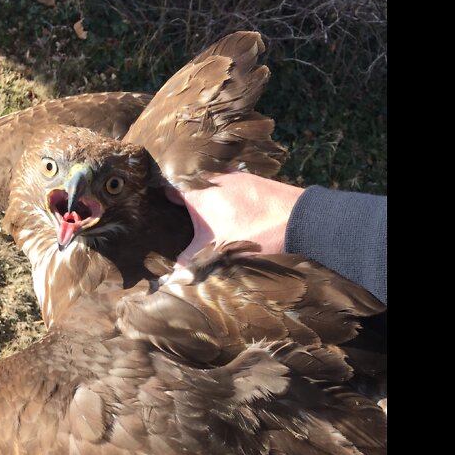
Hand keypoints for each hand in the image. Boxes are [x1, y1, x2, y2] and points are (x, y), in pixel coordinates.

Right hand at [166, 171, 304, 264]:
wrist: (297, 219)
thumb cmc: (253, 233)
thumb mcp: (216, 252)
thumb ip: (190, 262)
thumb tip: (171, 278)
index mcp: (197, 192)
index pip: (168, 188)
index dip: (160, 198)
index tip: (156, 206)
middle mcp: (212, 177)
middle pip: (189, 184)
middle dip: (184, 197)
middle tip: (179, 212)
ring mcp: (234, 175)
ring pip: (210, 182)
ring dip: (206, 194)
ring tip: (206, 212)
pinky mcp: (252, 179)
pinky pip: (230, 183)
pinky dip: (226, 194)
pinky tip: (232, 209)